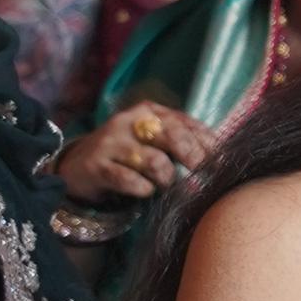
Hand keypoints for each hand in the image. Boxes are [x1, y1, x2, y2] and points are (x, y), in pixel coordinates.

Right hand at [61, 102, 216, 201]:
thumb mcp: (155, 140)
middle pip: (173, 137)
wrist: (79, 167)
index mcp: (148, 111)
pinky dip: (143, 189)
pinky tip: (145, 190)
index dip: (207, 143)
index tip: (220, 161)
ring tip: (164, 184)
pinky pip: (130, 180)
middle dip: (193, 158)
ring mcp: (110, 143)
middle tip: (200, 174)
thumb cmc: (129, 154)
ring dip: (166, 178)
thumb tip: (220, 156)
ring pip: (155, 161)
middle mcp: (128, 121)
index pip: (185, 123)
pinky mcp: (97, 166)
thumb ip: (184, 141)